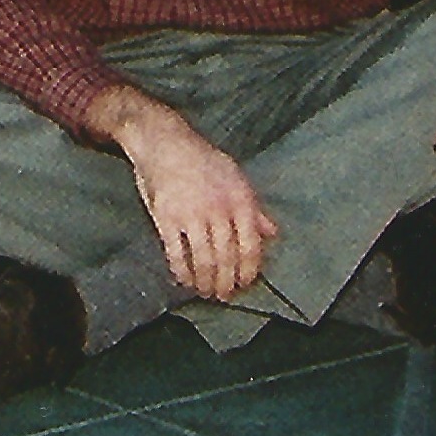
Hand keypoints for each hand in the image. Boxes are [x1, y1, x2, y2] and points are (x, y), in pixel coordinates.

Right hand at [112, 97, 276, 303]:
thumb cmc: (201, 159)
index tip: (244, 284)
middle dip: (226, 283)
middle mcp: (219, 209)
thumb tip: (272, 233)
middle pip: (227, 258)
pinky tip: (183, 279)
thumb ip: (253, 208)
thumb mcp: (234, 176)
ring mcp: (191, 214)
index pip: (251, 246)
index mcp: (240, 200)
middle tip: (224, 296)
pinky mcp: (166, 218)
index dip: (248, 271)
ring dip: (205, 283)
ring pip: (203, 261)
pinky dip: (181, 272)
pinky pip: (176, 254)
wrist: (162, 140)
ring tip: (204, 291)